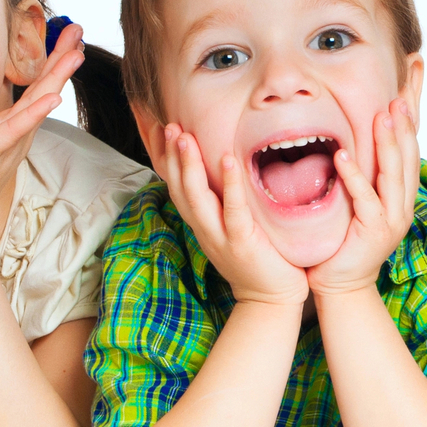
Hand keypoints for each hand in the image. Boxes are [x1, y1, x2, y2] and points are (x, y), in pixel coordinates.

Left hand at [0, 23, 82, 242]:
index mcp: (11, 130)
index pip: (36, 90)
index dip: (51, 63)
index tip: (65, 39)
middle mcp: (16, 134)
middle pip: (46, 89)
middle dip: (62, 59)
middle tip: (78, 30)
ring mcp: (8, 142)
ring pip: (38, 103)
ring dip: (57, 77)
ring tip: (75, 54)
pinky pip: (17, 128)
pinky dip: (36, 112)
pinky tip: (52, 97)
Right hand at [157, 123, 307, 306]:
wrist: (270, 300)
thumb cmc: (259, 258)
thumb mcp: (234, 226)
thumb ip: (226, 200)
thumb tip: (225, 165)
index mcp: (200, 222)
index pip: (174, 185)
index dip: (163, 158)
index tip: (156, 128)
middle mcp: (203, 227)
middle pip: (177, 187)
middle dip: (170, 155)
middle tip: (168, 125)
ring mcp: (219, 236)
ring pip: (195, 197)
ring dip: (188, 165)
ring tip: (184, 136)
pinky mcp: (241, 243)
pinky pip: (232, 210)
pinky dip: (229, 184)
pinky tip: (227, 160)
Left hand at [309, 98, 420, 296]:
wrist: (341, 283)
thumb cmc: (345, 239)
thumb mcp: (360, 200)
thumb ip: (365, 173)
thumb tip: (356, 137)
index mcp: (402, 194)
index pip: (410, 148)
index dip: (411, 118)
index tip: (408, 88)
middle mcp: (403, 204)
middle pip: (408, 156)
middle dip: (405, 123)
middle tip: (399, 94)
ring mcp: (393, 219)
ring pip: (393, 174)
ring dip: (388, 143)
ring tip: (382, 115)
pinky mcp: (374, 232)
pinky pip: (366, 199)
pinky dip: (355, 177)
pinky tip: (343, 157)